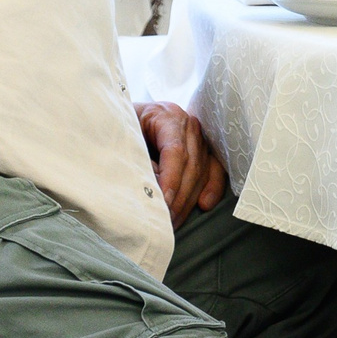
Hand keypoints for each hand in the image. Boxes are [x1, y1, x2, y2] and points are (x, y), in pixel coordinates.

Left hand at [136, 101, 226, 228]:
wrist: (126, 117)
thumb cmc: (122, 126)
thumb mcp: (125, 136)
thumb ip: (138, 157)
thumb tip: (150, 187)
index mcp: (166, 116)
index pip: (175, 149)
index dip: (171, 177)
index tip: (163, 201)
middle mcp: (187, 125)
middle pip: (191, 164)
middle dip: (179, 196)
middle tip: (165, 220)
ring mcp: (198, 137)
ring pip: (201, 171)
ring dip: (188, 200)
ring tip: (173, 222)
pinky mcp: (204, 150)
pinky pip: (214, 170)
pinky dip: (212, 188)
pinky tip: (204, 205)